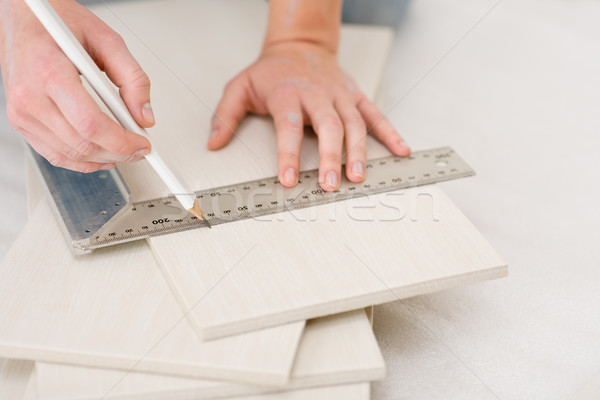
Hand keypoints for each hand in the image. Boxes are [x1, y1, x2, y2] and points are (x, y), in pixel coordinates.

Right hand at [0, 0, 152, 171]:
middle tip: (139, 149)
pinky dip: (81, 161)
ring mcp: (21, 111)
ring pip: (70, 154)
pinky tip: (101, 157)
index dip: (121, 142)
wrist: (22, 16)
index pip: (90, 124)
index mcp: (49, 71)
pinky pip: (54, 154)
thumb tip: (144, 115)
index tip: (142, 145)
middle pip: (82, 143)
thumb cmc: (58, 23)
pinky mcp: (20, 120)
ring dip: (103, 159)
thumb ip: (133, 78)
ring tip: (124, 151)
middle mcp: (30, 95)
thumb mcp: (106, 40)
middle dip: (118, 152)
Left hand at [208, 40, 409, 190]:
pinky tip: (400, 150)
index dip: (288, 155)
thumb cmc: (271, 71)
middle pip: (328, 127)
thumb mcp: (240, 86)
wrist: (300, 44)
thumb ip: (225, 115)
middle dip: (331, 157)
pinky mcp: (355, 96)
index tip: (289, 179)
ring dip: (358, 151)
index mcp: (287, 93)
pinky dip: (390, 132)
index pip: (289, 127)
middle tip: (331, 184)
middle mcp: (317, 94)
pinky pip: (375, 114)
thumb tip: (213, 143)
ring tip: (358, 176)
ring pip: (353, 124)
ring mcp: (339, 95)